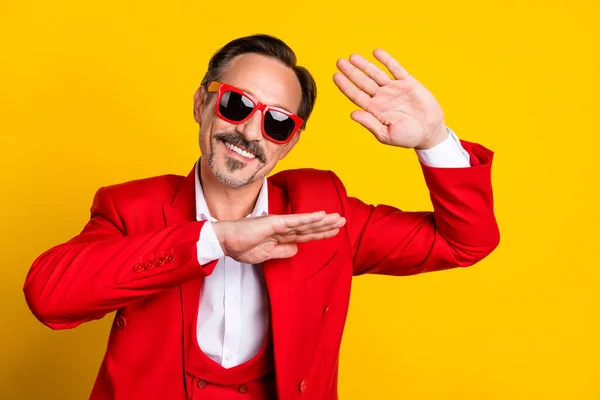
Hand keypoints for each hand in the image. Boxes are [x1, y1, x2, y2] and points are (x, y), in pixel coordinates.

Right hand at [211, 211, 345, 263]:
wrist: (224, 242)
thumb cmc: (240, 246)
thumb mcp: (266, 255)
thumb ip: (281, 251)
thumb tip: (296, 250)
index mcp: (281, 236)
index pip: (305, 234)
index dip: (320, 233)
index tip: (334, 231)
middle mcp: (282, 228)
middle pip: (309, 227)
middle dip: (326, 225)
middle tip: (343, 221)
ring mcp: (279, 224)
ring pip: (305, 222)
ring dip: (322, 220)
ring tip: (337, 218)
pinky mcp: (274, 223)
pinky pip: (294, 221)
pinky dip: (308, 218)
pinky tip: (320, 216)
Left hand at [333, 49, 448, 149]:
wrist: (430, 132)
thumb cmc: (407, 137)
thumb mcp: (387, 134)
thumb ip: (370, 123)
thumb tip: (353, 114)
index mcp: (374, 110)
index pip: (356, 95)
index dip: (345, 86)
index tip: (335, 76)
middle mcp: (381, 97)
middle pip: (362, 82)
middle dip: (351, 72)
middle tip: (339, 62)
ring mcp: (393, 89)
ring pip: (376, 73)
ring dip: (365, 65)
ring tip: (353, 57)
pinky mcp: (407, 82)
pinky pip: (395, 69)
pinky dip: (386, 60)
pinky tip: (376, 52)